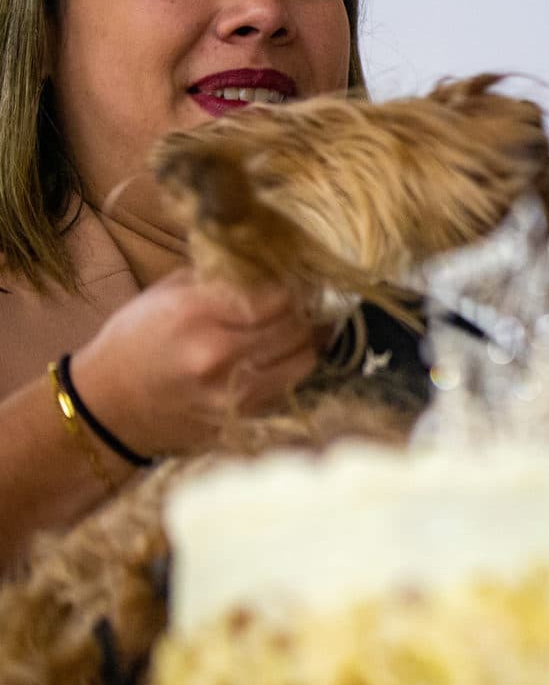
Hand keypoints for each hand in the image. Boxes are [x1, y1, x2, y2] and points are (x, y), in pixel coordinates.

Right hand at [67, 270, 329, 458]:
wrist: (106, 408)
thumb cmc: (135, 340)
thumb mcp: (168, 293)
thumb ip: (222, 277)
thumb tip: (274, 263)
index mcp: (197, 315)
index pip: (276, 295)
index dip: (293, 286)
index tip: (295, 280)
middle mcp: (218, 356)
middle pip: (295, 326)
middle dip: (305, 311)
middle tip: (306, 302)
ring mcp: (231, 394)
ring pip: (303, 359)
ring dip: (306, 341)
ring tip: (299, 328)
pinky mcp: (239, 421)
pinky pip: (288, 388)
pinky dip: (291, 369)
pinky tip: (282, 356)